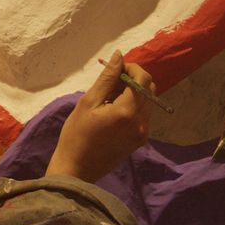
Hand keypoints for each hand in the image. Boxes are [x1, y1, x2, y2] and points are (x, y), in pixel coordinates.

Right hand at [45, 50, 154, 182]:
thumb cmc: (75, 134)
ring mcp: (143, 132)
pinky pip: (144, 115)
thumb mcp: (88, 102)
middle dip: (133, 78)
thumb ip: (107, 78)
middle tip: (110, 81)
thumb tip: (119, 56)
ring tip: (109, 97)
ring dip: (134, 92)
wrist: (76, 168)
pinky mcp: (140, 140)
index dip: (131, 67)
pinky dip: (133, 106)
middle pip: (149, 88)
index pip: (142, 78)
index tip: (114, 68)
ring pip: (148, 101)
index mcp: (128, 111)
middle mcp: (142, 122)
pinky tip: (113, 110)